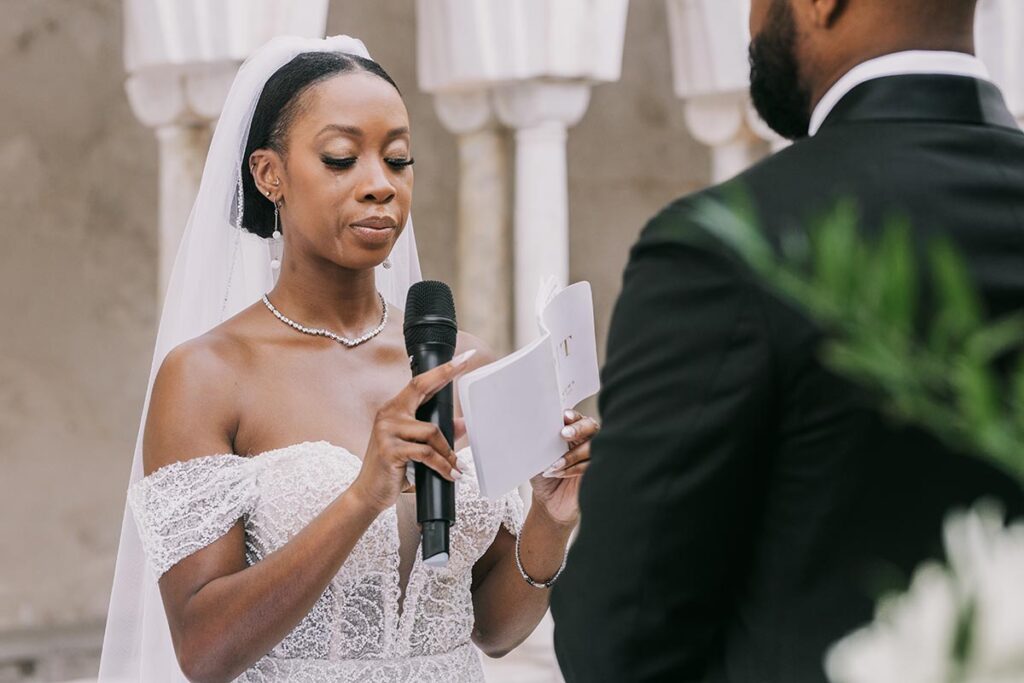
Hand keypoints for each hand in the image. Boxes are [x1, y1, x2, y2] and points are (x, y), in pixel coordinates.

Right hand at [349, 350, 476, 514]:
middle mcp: (388, 414)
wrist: (369, 494)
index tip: (462, 357)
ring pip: (432, 432)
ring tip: (456, 467)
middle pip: (420, 388)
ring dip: (448, 453)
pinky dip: (442, 465)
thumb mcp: (417, 449)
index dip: (441, 370)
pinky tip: (450, 474)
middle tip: (468, 363)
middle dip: (446, 374)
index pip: (419, 383)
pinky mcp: (390, 449)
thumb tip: (464, 424)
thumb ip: (437, 435)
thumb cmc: (393, 469)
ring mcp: (387, 431)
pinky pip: (426, 453)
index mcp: (394, 409)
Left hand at [529, 410, 599, 526]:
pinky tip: (561, 474)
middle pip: (591, 426)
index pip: (576, 418)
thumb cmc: (545, 477)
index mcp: (571, 433)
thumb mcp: (538, 457)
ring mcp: (594, 456)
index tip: (564, 417)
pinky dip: (576, 468)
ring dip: (572, 454)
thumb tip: (534, 429)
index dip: (572, 416)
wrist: (550, 503)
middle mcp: (585, 441)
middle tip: (564, 434)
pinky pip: (593, 465)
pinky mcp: (597, 472)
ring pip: (593, 446)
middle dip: (578, 428)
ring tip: (555, 465)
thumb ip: (540, 442)